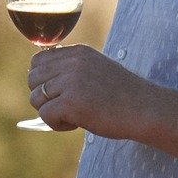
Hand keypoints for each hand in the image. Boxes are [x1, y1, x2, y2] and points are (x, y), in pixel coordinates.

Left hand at [27, 45, 155, 138]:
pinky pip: (45, 115)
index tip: (60, 93)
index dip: (42, 80)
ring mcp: (70, 81)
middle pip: (32, 79)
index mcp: (78, 52)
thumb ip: (71, 70)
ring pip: (36, 99)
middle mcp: (72, 62)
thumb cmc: (123, 96)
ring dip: (51, 112)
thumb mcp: (96, 71)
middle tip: (66, 107)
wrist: (145, 109)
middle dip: (43, 97)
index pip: (38, 60)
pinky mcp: (70, 102)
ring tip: (75, 116)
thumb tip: (38, 85)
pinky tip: (77, 124)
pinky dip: (57, 124)